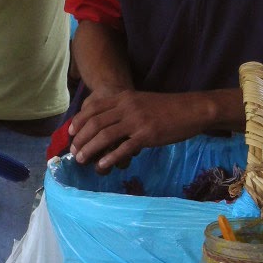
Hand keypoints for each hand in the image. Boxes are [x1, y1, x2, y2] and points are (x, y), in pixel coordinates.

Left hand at [68, 89, 191, 171]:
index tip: (70, 134)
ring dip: (90, 150)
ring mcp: (136, 120)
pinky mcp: (147, 135)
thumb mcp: (140, 102)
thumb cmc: (166, 108)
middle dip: (80, 139)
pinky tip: (102, 165)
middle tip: (74, 152)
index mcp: (123, 97)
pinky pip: (123, 148)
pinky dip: (110, 158)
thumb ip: (123, 109)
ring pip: (104, 136)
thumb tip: (106, 124)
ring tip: (82, 160)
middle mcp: (127, 107)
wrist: (191, 109)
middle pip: (94, 123)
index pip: (92, 108)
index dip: (78, 122)